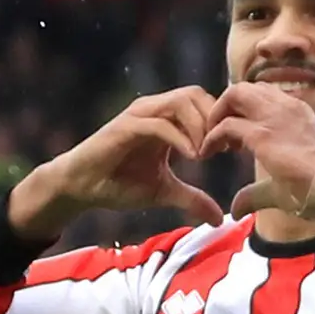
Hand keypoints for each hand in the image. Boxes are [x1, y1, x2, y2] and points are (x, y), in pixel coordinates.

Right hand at [9, 89, 224, 241]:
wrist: (82, 187)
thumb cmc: (120, 183)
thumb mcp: (165, 193)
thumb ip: (192, 199)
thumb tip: (220, 218)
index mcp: (166, 120)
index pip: (202, 104)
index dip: (221, 122)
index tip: (232, 150)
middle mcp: (154, 110)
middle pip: (196, 95)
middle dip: (215, 119)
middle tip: (224, 149)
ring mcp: (139, 116)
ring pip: (180, 101)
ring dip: (200, 126)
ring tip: (207, 154)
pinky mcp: (125, 127)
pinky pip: (159, 123)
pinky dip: (180, 137)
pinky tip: (192, 157)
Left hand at [208, 80, 314, 231]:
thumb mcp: (283, 183)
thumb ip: (255, 193)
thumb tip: (236, 209)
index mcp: (297, 111)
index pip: (262, 93)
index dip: (243, 110)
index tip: (236, 136)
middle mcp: (285, 106)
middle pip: (244, 88)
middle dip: (225, 106)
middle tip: (218, 132)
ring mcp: (274, 116)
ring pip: (233, 95)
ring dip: (217, 114)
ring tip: (211, 139)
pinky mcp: (262, 133)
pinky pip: (226, 124)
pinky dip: (212, 136)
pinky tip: (208, 152)